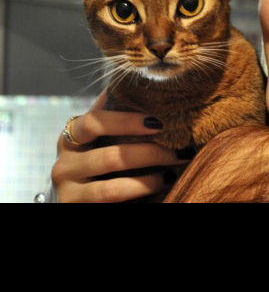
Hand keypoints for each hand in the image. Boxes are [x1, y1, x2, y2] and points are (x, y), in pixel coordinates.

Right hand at [51, 91, 190, 202]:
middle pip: (110, 156)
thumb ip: (120, 114)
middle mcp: (65, 163)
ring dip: (151, 178)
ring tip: (175, 169)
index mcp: (72, 136)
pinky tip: (163, 183)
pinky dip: (142, 191)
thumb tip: (154, 84)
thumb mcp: (107, 136)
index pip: (94, 122)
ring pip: (113, 186)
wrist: (85, 199)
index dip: (126, 121)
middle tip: (181, 148)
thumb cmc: (103, 159)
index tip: (159, 121)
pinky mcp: (75, 208)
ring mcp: (68, 190)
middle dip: (151, 153)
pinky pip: (112, 199)